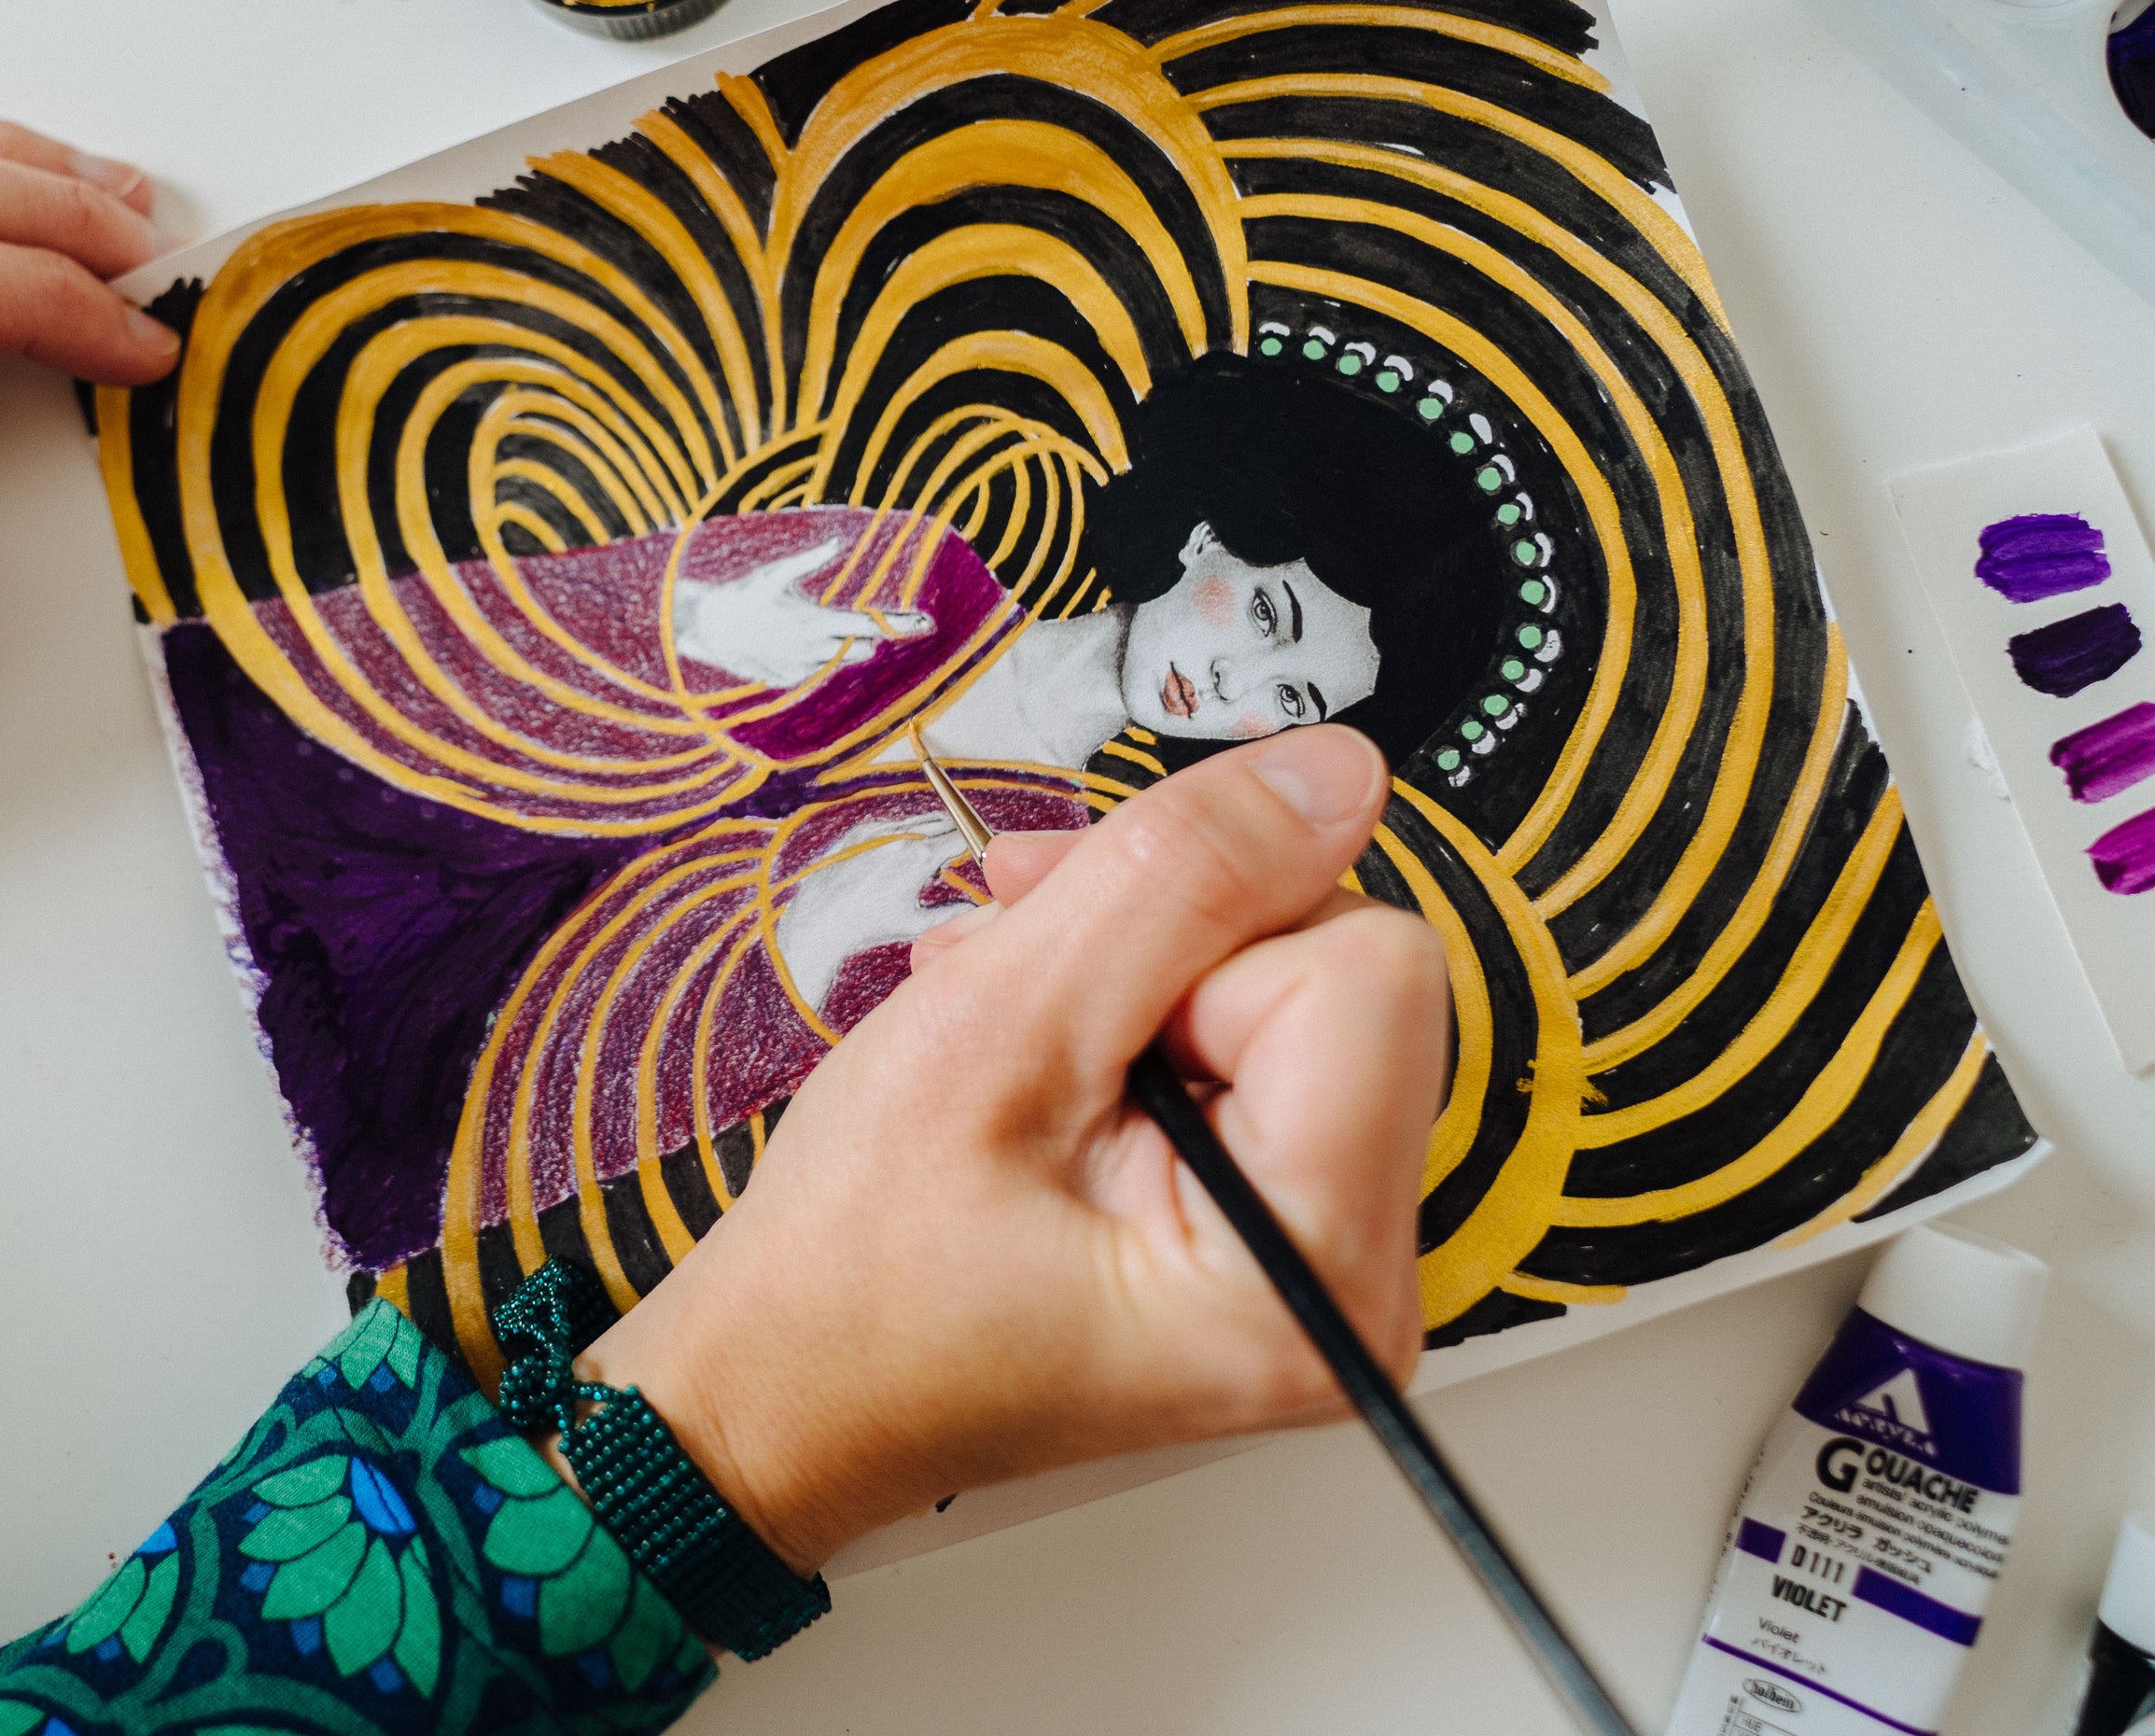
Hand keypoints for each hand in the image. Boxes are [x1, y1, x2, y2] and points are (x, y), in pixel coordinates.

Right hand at [574, 726, 1441, 1569]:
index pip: (1365, 969)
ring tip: (1002, 993)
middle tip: (1018, 955)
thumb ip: (1181, 881)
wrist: (789, 1383)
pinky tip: (1039, 1027)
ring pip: (1294, 989)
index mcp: (1317, 1271)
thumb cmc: (859, 1266)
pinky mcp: (1282, 1229)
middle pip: (1344, 973)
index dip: (1204, 935)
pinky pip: (1262, 1048)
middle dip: (1172, 931)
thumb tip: (1336, 771)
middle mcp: (1363, 1283)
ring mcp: (1328, 1260)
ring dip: (1137, 956)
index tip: (1068, 988)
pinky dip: (1144, 1006)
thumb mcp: (998, 1027)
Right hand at [668, 538, 932, 689]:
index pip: (870, 625)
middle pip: (862, 648)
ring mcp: (801, 669)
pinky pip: (813, 671)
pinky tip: (786, 642)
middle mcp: (814, 650)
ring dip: (836, 647)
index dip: (901, 624)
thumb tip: (836, 542)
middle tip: (839, 618)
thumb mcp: (775, 573)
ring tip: (808, 628)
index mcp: (816, 622)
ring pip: (839, 661)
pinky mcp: (787, 679)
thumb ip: (809, 560)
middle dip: (862, 635)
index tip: (926, 623)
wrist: (706, 628)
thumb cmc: (742, 594)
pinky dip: (810, 657)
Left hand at [773, 807, 972, 1017]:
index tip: (980, 856)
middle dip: (955, 837)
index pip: (962, 837)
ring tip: (925, 867)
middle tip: (956, 859)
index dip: (974, 845)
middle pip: (944, 823)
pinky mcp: (860, 830)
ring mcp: (878, 830)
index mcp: (920, 857)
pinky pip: (893, 826)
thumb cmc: (868, 925)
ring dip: (930, 836)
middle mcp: (900, 837)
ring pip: (918, 822)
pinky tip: (896, 864)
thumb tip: (979, 909)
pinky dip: (903, 838)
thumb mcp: (916, 924)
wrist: (820, 918)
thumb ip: (954, 913)